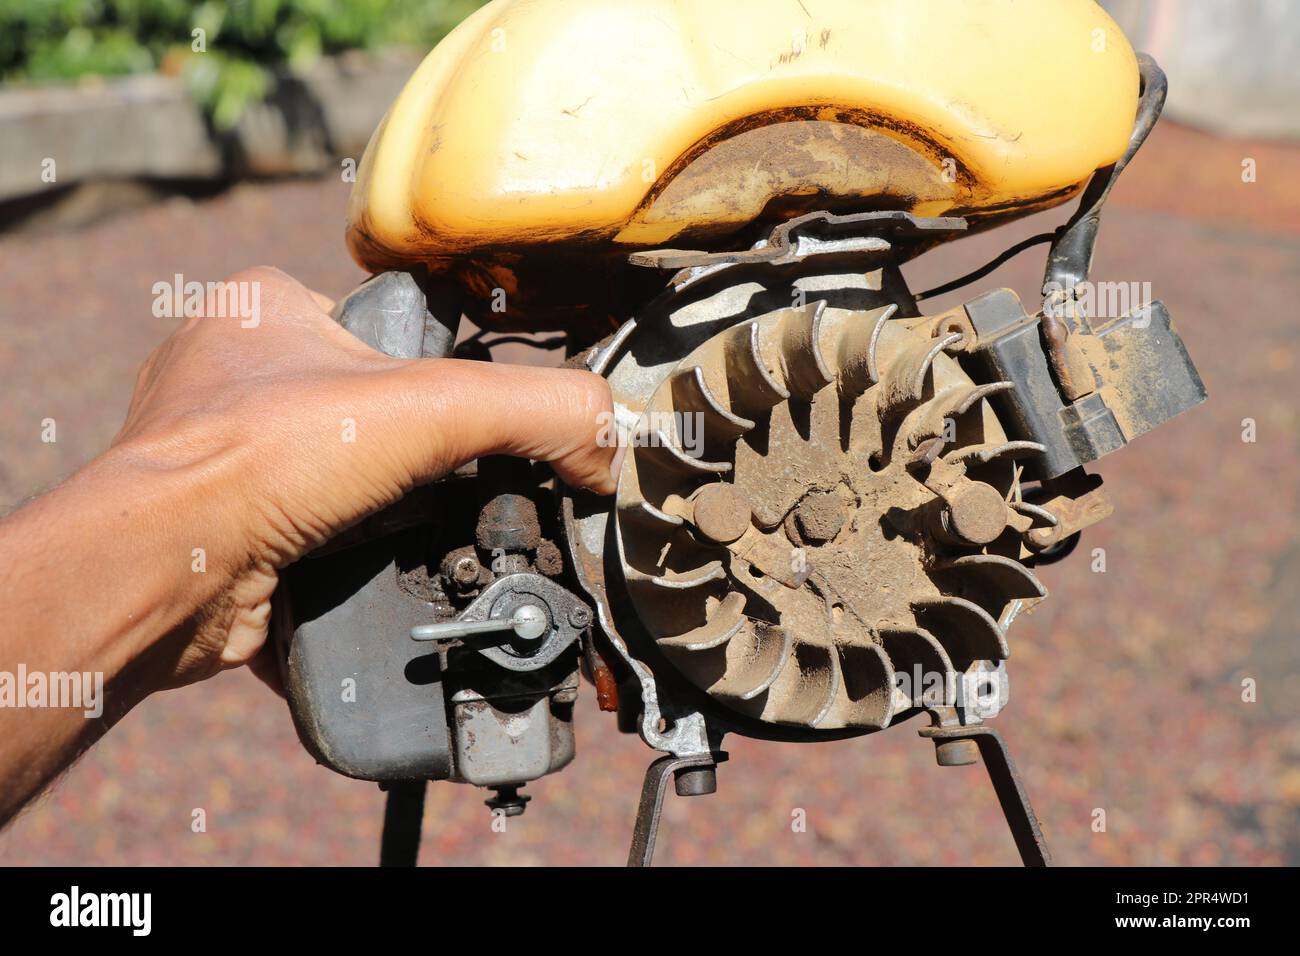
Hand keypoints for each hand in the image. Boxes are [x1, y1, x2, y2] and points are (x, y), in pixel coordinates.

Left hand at [110, 266, 615, 686]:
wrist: (161, 573)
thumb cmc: (262, 459)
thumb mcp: (433, 406)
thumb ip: (541, 409)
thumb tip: (608, 447)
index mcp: (269, 307)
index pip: (396, 331)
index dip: (445, 379)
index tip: (472, 427)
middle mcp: (236, 375)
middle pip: (378, 412)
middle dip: (419, 460)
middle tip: (447, 491)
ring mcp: (222, 452)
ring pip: (347, 478)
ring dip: (387, 513)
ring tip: (408, 534)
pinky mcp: (224, 524)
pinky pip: (314, 531)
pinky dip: (350, 553)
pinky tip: (368, 565)